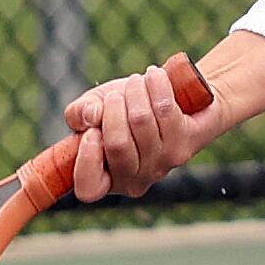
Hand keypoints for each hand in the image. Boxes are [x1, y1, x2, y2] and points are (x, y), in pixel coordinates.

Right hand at [59, 55, 224, 202]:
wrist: (179, 96)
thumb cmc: (127, 106)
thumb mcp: (94, 107)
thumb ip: (79, 113)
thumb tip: (91, 116)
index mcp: (106, 179)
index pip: (89, 188)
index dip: (87, 159)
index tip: (92, 131)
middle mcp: (135, 180)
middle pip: (117, 145)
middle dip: (113, 108)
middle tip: (118, 94)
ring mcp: (162, 166)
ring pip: (141, 122)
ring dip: (136, 92)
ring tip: (138, 81)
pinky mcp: (185, 146)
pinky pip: (165, 111)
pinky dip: (156, 86)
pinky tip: (154, 76)